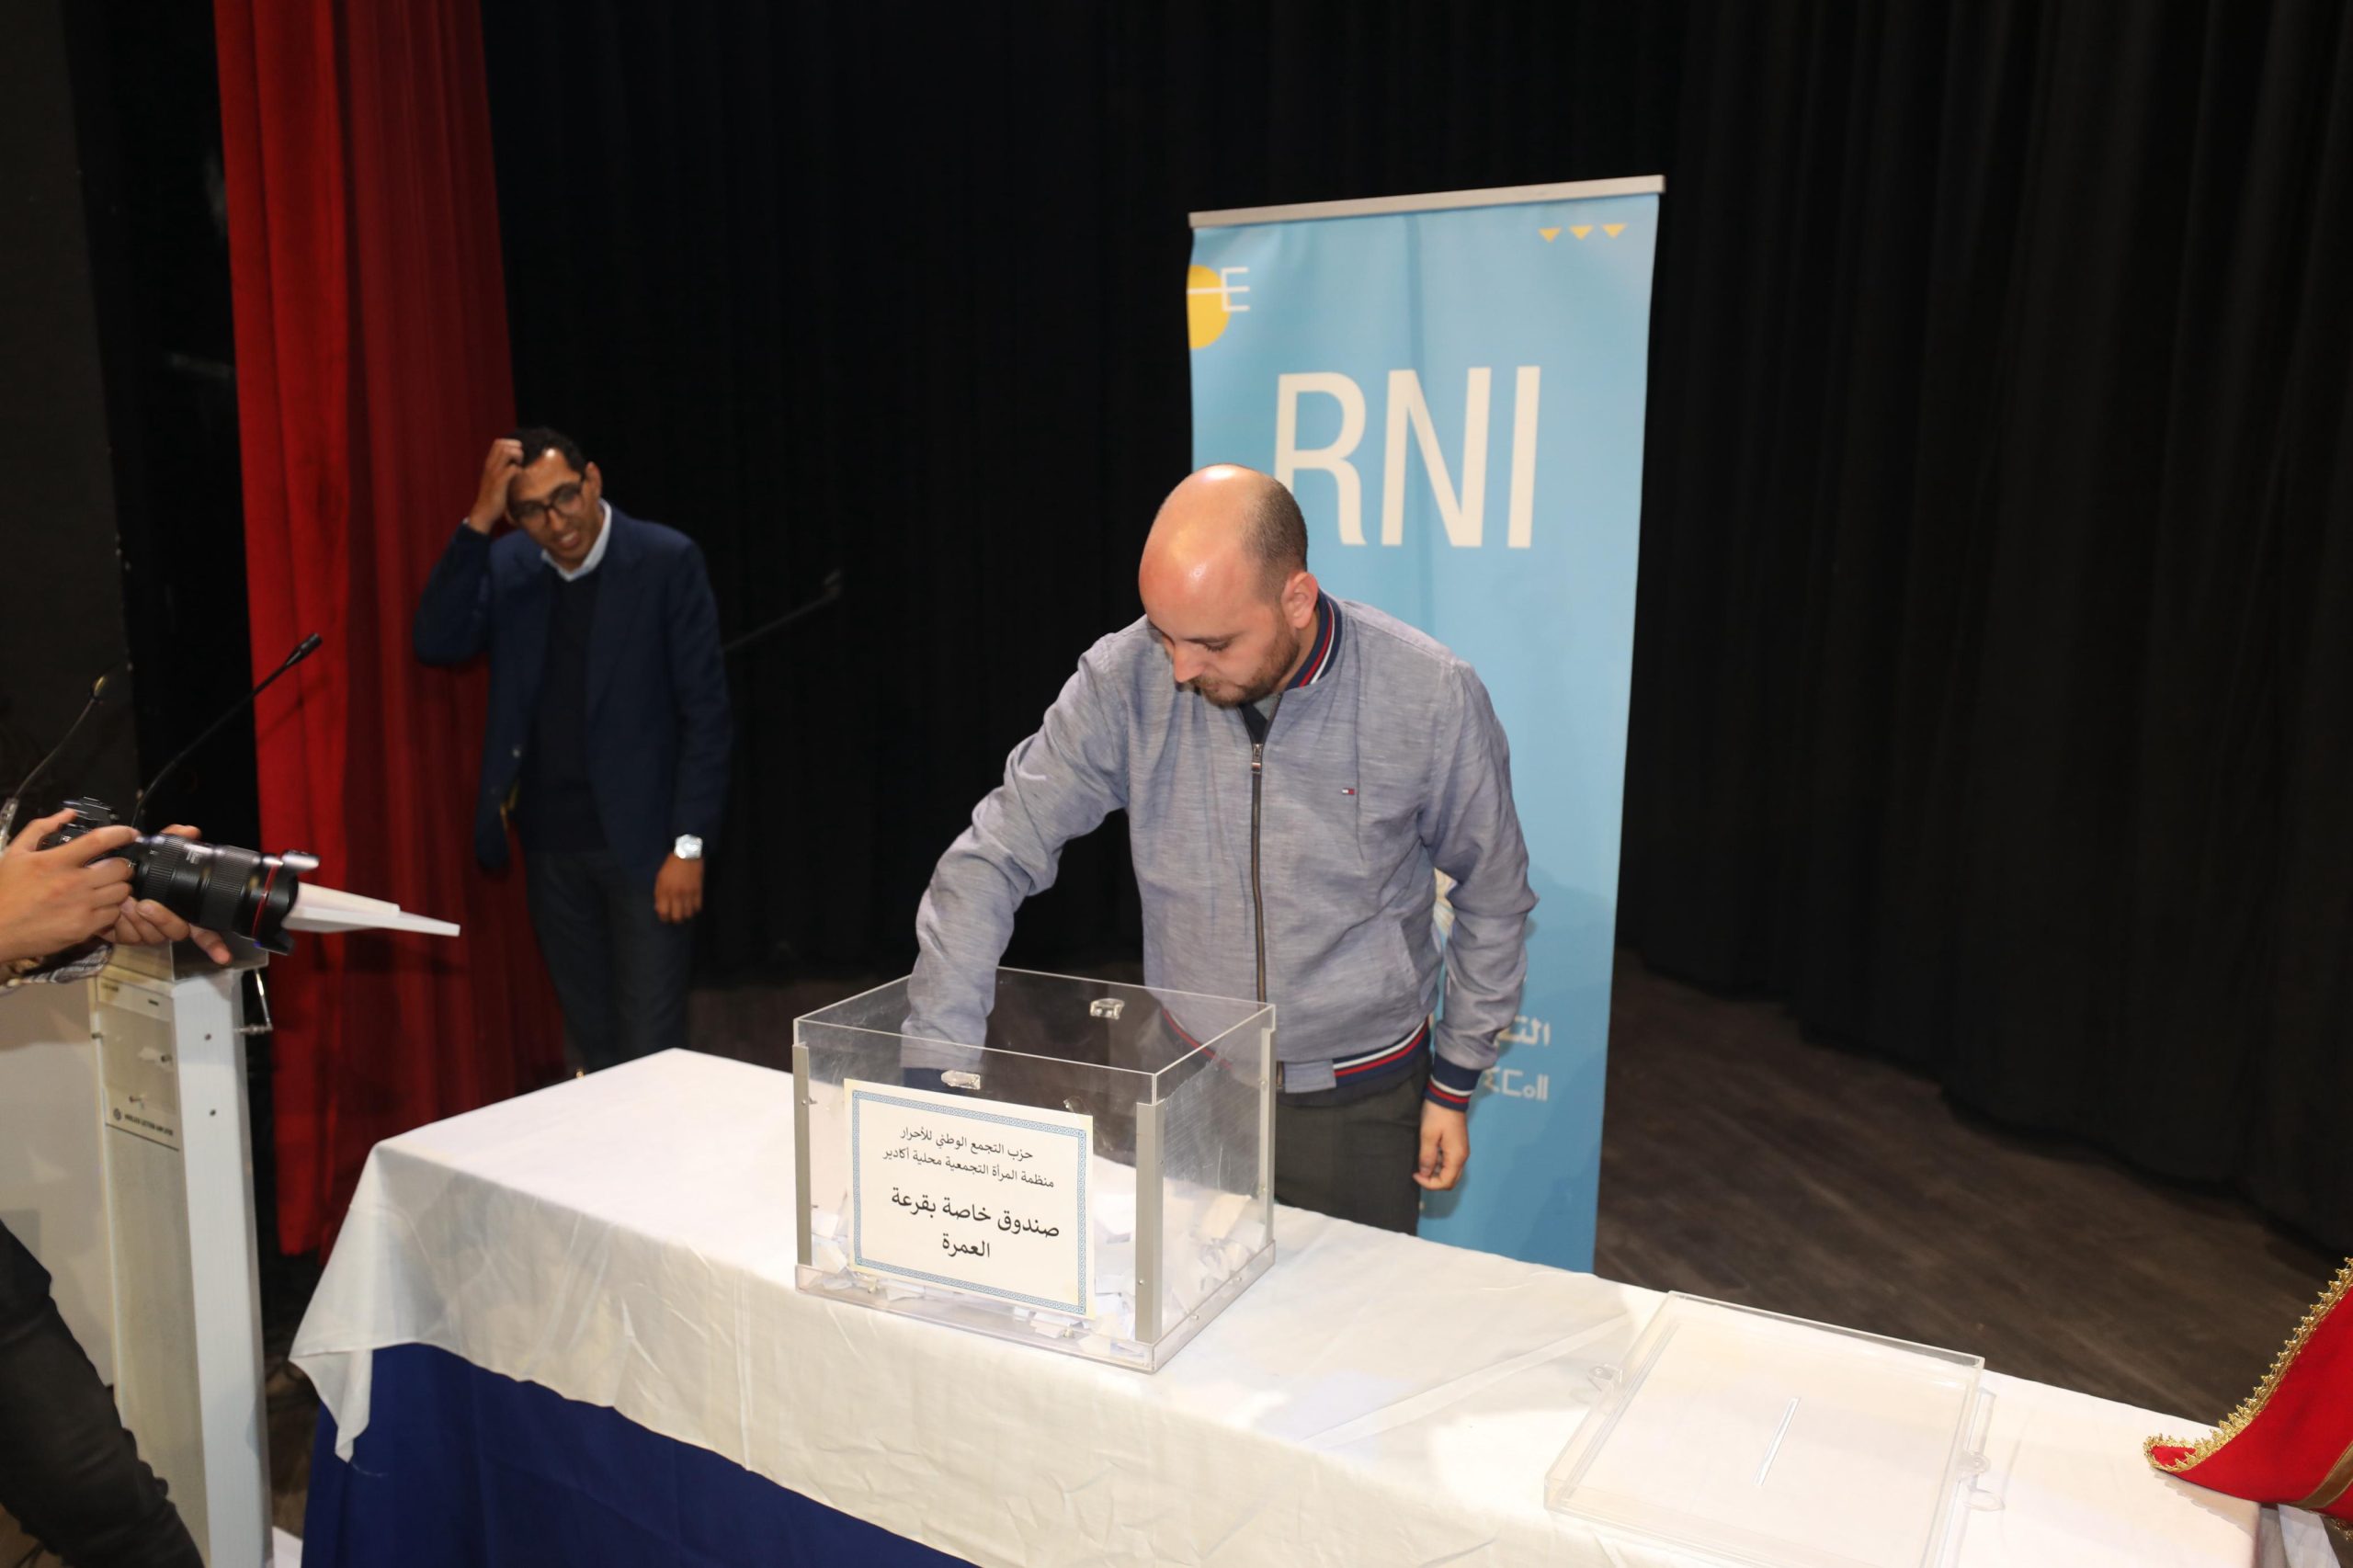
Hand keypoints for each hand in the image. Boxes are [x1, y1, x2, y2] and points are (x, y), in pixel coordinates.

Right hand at [0, 808, 137, 963]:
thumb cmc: (4, 892)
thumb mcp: (16, 854)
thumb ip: (41, 829)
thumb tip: (67, 815)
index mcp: (54, 862)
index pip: (99, 841)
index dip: (121, 834)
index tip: (130, 834)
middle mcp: (71, 883)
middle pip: (120, 868)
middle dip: (122, 865)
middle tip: (114, 868)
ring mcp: (79, 907)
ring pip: (122, 892)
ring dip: (118, 887)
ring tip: (105, 888)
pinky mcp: (83, 928)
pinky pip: (114, 914)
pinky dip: (111, 909)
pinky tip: (97, 907)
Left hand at [105, 826, 232, 963]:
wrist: (92, 885)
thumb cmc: (128, 873)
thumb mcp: (150, 854)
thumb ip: (170, 841)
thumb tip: (190, 831)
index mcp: (179, 907)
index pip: (205, 929)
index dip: (216, 944)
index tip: (224, 956)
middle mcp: (166, 923)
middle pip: (177, 932)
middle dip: (162, 919)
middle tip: (145, 904)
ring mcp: (146, 932)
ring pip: (150, 936)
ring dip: (137, 920)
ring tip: (125, 902)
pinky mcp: (124, 937)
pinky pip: (127, 937)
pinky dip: (120, 923)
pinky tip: (114, 911)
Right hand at [465, 437, 524, 532]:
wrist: (484, 512)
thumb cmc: (492, 496)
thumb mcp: (494, 479)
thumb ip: (501, 469)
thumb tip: (515, 463)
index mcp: (489, 464)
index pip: (498, 443)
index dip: (511, 444)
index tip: (517, 455)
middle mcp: (490, 465)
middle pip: (503, 444)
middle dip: (516, 449)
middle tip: (520, 461)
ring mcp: (494, 473)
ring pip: (507, 452)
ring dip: (518, 456)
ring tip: (519, 467)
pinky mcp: (499, 482)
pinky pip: (511, 469)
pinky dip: (518, 470)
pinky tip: (519, 477)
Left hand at [654, 854, 703, 922]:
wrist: (687, 855)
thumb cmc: (670, 867)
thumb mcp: (659, 879)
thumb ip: (658, 894)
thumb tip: (659, 908)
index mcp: (664, 891)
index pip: (663, 912)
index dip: (664, 918)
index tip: (665, 917)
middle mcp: (676, 894)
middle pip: (677, 917)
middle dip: (675, 920)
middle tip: (675, 917)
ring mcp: (688, 894)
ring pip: (688, 914)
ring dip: (686, 915)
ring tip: (684, 912)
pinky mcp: (698, 891)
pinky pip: (698, 907)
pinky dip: (695, 909)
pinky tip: (692, 907)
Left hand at [1413, 1102, 1468, 1190]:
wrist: (1448, 1095)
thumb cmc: (1437, 1114)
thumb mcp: (1428, 1135)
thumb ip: (1427, 1157)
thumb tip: (1424, 1174)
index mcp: (1456, 1157)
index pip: (1445, 1182)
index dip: (1429, 1183)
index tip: (1415, 1174)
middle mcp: (1462, 1157)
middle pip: (1450, 1180)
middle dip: (1433, 1181)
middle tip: (1418, 1172)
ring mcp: (1460, 1151)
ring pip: (1449, 1171)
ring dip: (1435, 1172)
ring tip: (1421, 1161)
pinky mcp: (1457, 1145)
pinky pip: (1449, 1162)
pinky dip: (1439, 1163)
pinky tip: (1428, 1154)